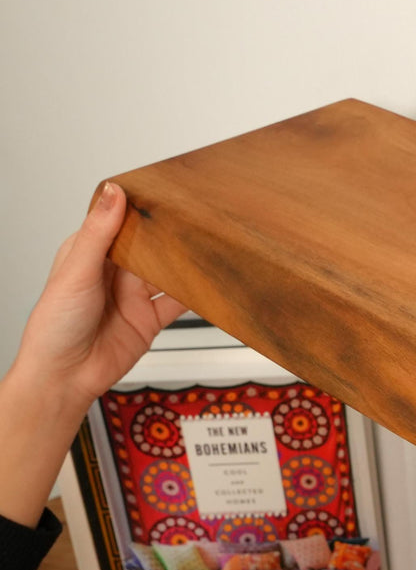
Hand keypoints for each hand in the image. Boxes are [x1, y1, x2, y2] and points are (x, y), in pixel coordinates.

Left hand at [13, 180, 183, 410]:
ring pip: (166, 272)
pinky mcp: (150, 319)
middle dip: (167, 235)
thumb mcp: (76, 272)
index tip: (164, 191)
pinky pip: (177, 302)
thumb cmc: (54, 327)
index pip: (118, 222)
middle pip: (148, 247)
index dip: (139, 207)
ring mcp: (133, 296)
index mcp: (88, 253)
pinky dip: (194, 295)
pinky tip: (207, 284)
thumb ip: (98, 233)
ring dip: (183, 264)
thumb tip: (113, 192)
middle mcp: (113, 273)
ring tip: (205, 247)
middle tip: (194, 217)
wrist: (65, 378)